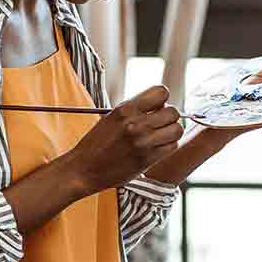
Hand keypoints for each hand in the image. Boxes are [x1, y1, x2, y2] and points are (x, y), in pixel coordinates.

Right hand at [63, 84, 183, 193]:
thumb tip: (162, 105)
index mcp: (125, 108)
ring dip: (172, 132)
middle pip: (173, 112)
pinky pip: (172, 146)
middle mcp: (135, 123)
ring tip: (160, 136)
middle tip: (159, 124)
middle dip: (169, 117)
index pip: (162, 92)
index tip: (157, 107)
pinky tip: (157, 147)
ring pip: (177, 129)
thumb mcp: (112, 117)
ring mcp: (143, 142)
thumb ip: (136, 109)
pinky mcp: (148, 159)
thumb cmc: (97, 143)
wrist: (84, 169)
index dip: (163, 100)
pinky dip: (168, 146)